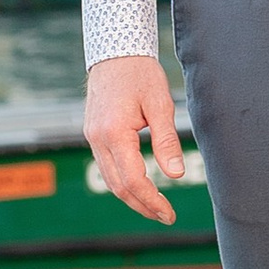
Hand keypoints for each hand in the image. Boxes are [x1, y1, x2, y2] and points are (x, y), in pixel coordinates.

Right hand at [86, 54, 181, 225]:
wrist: (115, 52)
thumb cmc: (141, 74)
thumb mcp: (161, 104)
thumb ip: (166, 141)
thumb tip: (176, 174)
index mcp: (114, 133)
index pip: (132, 179)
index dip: (151, 200)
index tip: (169, 213)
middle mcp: (98, 139)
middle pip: (118, 186)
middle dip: (141, 205)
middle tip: (165, 216)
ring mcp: (92, 137)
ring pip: (109, 179)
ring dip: (131, 197)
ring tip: (155, 207)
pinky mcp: (93, 134)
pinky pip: (106, 166)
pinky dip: (122, 181)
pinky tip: (139, 185)